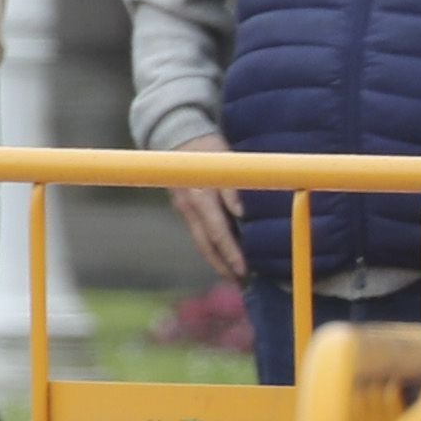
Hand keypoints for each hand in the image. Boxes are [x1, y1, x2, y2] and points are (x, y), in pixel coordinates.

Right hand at [164, 137, 250, 285]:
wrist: (177, 139)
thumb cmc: (210, 150)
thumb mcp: (226, 162)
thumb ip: (233, 187)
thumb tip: (242, 213)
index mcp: (201, 196)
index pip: (218, 232)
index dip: (231, 252)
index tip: (244, 269)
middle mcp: (190, 206)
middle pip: (207, 243)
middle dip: (223, 264)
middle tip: (240, 281)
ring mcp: (184, 209)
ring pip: (201, 242)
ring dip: (217, 261)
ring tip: (234, 278)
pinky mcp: (184, 210)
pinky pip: (199, 234)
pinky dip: (212, 249)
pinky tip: (223, 259)